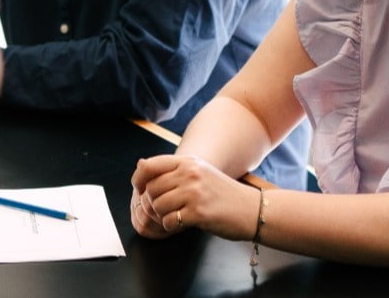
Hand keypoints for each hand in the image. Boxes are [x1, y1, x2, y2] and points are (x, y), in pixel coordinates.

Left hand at [132, 155, 260, 240]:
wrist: (251, 210)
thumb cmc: (223, 194)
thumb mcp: (200, 172)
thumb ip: (173, 170)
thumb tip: (140, 166)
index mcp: (188, 162)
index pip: (149, 166)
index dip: (138, 179)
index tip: (139, 190)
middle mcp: (190, 174)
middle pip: (151, 189)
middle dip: (153, 203)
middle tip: (166, 209)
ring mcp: (194, 193)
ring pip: (157, 206)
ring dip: (162, 215)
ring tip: (176, 215)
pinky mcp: (198, 212)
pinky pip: (168, 221)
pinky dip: (171, 226)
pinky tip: (183, 223)